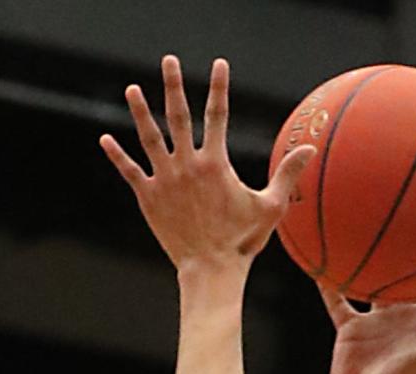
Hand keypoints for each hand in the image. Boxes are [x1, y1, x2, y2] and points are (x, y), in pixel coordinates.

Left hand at [99, 56, 314, 271]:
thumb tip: (310, 149)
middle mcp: (187, 165)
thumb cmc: (242, 242)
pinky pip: (130, 171)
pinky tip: (105, 139)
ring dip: (140, 112)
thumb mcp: (271, 207)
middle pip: (178, 116)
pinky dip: (117, 155)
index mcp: (215, 163)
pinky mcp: (148, 197)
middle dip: (173, 85)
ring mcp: (165, 180)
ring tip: (132, 89)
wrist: (210, 270)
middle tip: (168, 61)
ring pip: (150, 138)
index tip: (219, 65)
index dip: (219, 87)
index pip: (218, 115)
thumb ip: (287, 174)